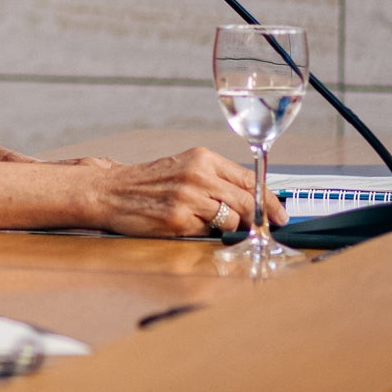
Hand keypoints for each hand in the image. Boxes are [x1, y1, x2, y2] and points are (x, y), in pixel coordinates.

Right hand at [86, 148, 287, 237]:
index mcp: (203, 159)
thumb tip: (252, 200)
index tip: (280, 214)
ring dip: (230, 228)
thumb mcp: (185, 168)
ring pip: (231, 220)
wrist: (111, 190)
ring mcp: (189, 197)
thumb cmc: (150, 183)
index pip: (249, 178)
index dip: (269, 200)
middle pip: (246, 201)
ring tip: (214, 225)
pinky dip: (206, 233)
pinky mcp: (178, 219)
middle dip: (260, 219)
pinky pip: (208, 232)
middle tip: (267, 229)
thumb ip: (216, 180)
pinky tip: (191, 227)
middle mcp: (198, 175)